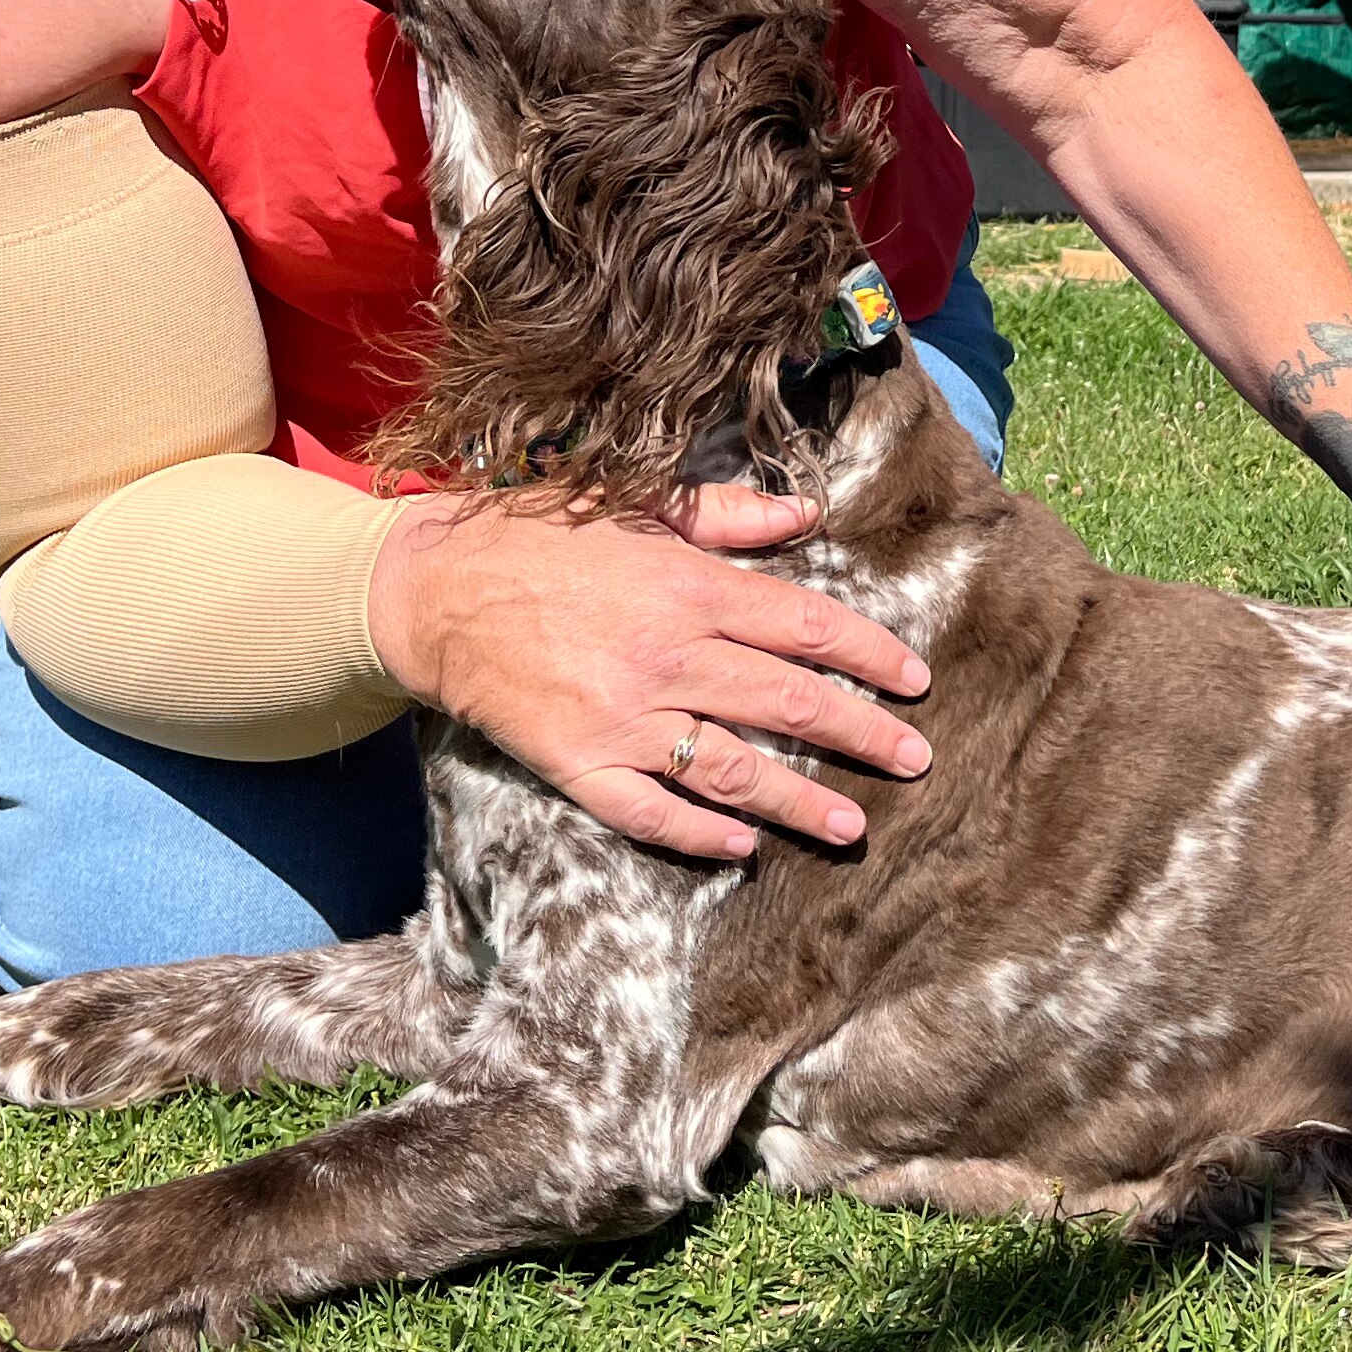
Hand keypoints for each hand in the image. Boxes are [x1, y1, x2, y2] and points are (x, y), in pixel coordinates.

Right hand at [366, 484, 930, 861]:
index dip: (870, 654)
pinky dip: (702, 836)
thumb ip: (727, 513)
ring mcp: (624, 719)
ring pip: (736, 771)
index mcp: (688, 587)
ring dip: (802, 801)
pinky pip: (652, 813)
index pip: (805, 626)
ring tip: (855, 825)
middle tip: (918, 759)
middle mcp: (668, 657)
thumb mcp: (635, 503)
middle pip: (789, 704)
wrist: (433, 591)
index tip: (917, 681)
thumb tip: (808, 513)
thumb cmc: (538, 535)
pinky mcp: (580, 764)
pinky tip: (745, 848)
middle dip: (863, 733)